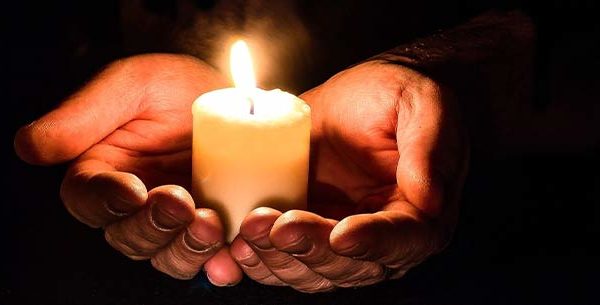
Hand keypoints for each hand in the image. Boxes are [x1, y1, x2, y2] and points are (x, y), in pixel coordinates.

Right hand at [14, 54, 241, 285]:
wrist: (237, 99)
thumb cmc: (177, 87)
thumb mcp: (133, 84)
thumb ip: (85, 113)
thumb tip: (30, 147)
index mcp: (103, 171)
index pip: (87, 198)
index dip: (106, 201)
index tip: (133, 190)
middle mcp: (133, 204)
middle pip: (127, 236)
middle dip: (152, 226)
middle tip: (180, 202)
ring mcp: (174, 221)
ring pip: (164, 255)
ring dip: (183, 248)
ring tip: (210, 222)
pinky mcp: (211, 229)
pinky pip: (206, 258)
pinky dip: (216, 261)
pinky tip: (228, 251)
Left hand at [230, 61, 468, 291]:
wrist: (360, 95)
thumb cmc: (396, 96)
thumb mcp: (422, 104)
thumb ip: (429, 146)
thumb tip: (428, 199)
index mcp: (420, 215)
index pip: (401, 241)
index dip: (371, 243)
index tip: (341, 234)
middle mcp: (381, 239)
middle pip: (349, 265)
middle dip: (311, 249)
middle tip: (277, 225)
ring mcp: (339, 239)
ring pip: (312, 271)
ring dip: (279, 258)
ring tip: (250, 230)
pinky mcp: (306, 230)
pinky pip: (284, 258)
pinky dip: (261, 258)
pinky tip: (239, 242)